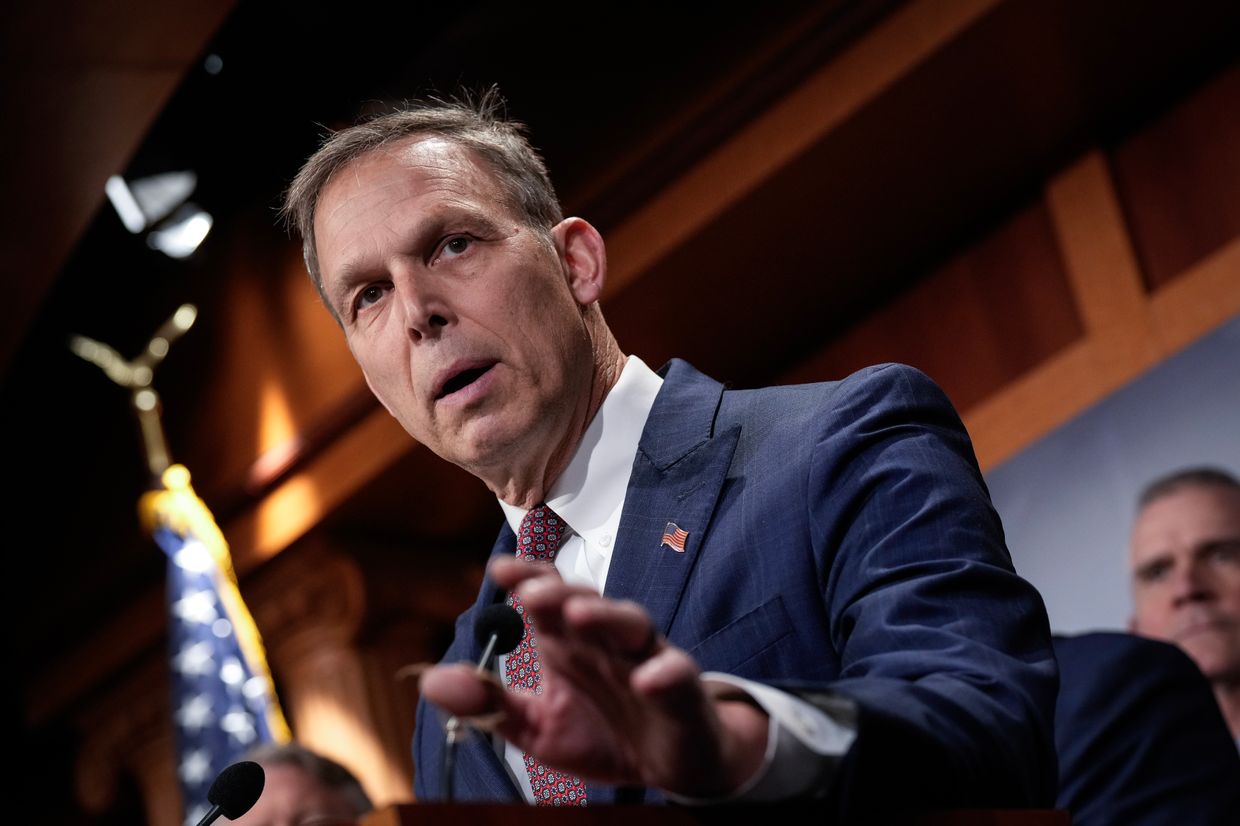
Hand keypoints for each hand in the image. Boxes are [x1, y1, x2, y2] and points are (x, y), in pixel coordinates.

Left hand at [420, 556, 768, 796]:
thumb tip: (430, 680)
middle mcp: (607, 641)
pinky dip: (663, 674)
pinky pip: (676, 675)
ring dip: (606, 616)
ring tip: (580, 615)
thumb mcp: (536, 726)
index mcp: (569, 643)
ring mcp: (647, 661)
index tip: (500, 569)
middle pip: (587, 601)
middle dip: (561, 593)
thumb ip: (489, 704)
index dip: (528, 577)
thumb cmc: (603, 733)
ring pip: (632, 624)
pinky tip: (646, 680)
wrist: (671, 766)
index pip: (548, 596)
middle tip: (532, 593)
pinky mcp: (681, 693)